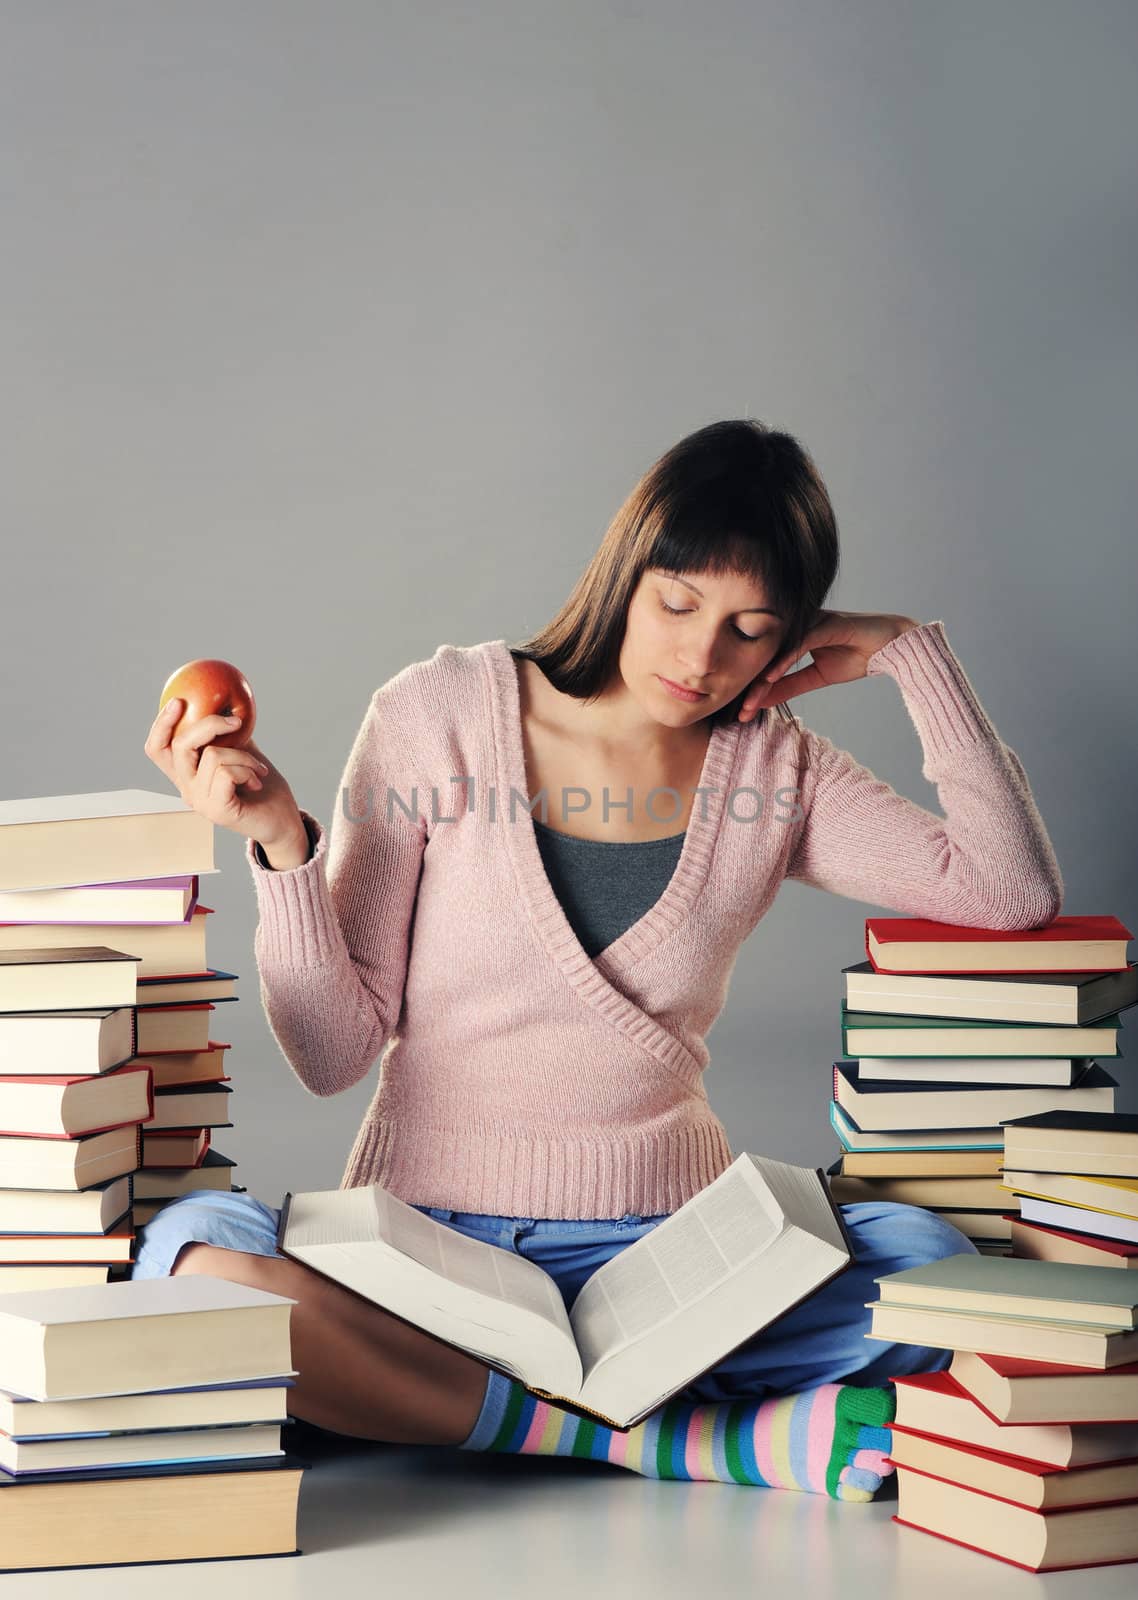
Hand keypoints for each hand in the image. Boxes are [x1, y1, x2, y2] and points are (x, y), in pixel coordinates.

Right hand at [143, 698, 303, 846]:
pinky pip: (226, 773)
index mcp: (188, 775)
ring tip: (258, 768)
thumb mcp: (243, 752)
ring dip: (244, 755)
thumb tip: (225, 701)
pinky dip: (246, 769)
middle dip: (208, 725)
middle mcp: (187, 789)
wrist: (282, 822)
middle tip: (235, 722)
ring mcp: (200, 801)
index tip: (178, 701)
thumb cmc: (263, 787)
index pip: (158, 749)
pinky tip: (257, 780)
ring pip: (212, 756)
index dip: (161, 724)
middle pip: (179, 746)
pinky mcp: (217, 810)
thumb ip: (229, 734)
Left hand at [737, 611, 920, 720]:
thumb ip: (790, 685)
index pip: (766, 662)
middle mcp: (798, 626)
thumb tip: (762, 700)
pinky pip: (799, 643)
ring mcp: (810, 622)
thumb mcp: (818, 677)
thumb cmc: (857, 655)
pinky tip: (771, 677)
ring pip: (779, 650)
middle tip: (739, 711)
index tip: (741, 712)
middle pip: (766, 655)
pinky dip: (784, 661)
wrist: (891, 645)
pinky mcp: (825, 624)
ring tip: (750, 699)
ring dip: (763, 676)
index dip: (752, 686)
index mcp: (793, 636)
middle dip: (751, 684)